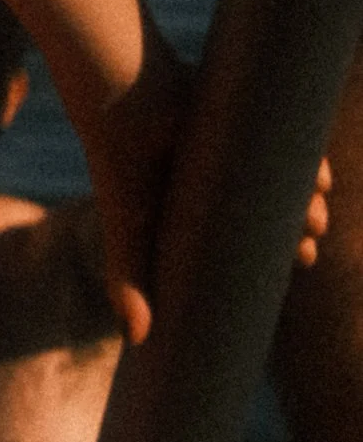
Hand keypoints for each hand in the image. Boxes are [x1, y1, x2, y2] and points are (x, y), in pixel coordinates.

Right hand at [80, 34, 333, 339]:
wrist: (123, 101)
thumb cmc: (122, 169)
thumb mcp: (128, 231)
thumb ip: (127, 282)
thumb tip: (135, 340)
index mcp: (200, 208)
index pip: (252, 236)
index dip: (281, 250)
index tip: (302, 259)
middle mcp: (222, 175)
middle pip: (275, 205)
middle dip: (301, 223)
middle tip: (311, 238)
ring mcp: (234, 142)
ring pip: (285, 171)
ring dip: (309, 191)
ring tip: (318, 208)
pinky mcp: (240, 110)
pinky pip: (284, 132)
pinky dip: (305, 153)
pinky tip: (320, 174)